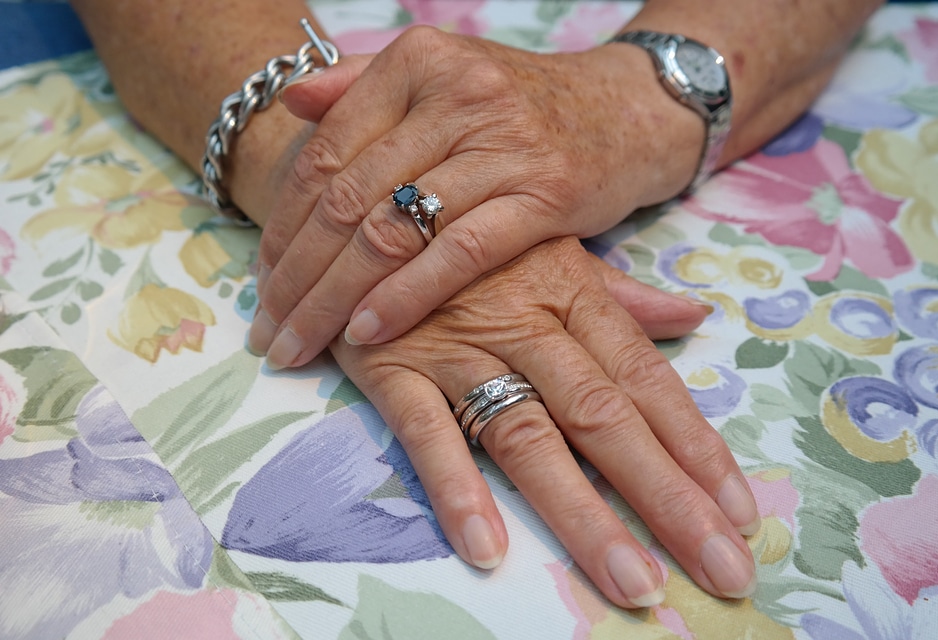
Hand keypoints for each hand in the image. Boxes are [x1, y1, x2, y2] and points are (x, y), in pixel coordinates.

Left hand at [250, 27, 702, 367]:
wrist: (625, 111)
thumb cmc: (521, 106)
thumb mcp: (444, 78)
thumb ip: (364, 84)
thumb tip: (292, 103)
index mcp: (418, 62)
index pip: (325, 152)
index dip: (283, 223)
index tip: (260, 279)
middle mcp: (456, 95)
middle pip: (348, 198)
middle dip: (297, 275)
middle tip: (267, 328)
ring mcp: (502, 144)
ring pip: (393, 230)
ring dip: (336, 297)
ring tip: (301, 342)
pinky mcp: (545, 193)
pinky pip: (458, 253)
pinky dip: (407, 296)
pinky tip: (368, 331)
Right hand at [329, 237, 758, 606]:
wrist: (362, 200)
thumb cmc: (466, 234)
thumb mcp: (549, 248)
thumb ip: (618, 296)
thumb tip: (692, 315)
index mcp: (572, 294)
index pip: (647, 379)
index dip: (696, 445)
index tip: (742, 510)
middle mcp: (526, 324)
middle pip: (606, 419)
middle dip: (668, 498)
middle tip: (723, 569)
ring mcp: (459, 347)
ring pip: (529, 437)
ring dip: (582, 513)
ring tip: (631, 581)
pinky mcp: (393, 366)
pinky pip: (426, 432)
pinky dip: (456, 488)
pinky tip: (488, 549)